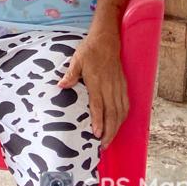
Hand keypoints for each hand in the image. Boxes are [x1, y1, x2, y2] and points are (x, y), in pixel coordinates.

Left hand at [58, 27, 128, 146]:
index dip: (99, 121)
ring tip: (110, 140)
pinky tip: (119, 124)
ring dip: (116, 127)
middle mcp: (110, 87)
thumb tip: (60, 86)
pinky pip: (126, 105)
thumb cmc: (90, 50)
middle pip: (112, 113)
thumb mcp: (77, 60)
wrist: (107, 39)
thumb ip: (70, 75)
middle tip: (103, 146)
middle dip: (109, 131)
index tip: (97, 134)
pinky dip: (123, 117)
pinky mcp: (123, 86)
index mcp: (97, 82)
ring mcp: (118, 87)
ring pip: (120, 111)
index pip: (99, 105)